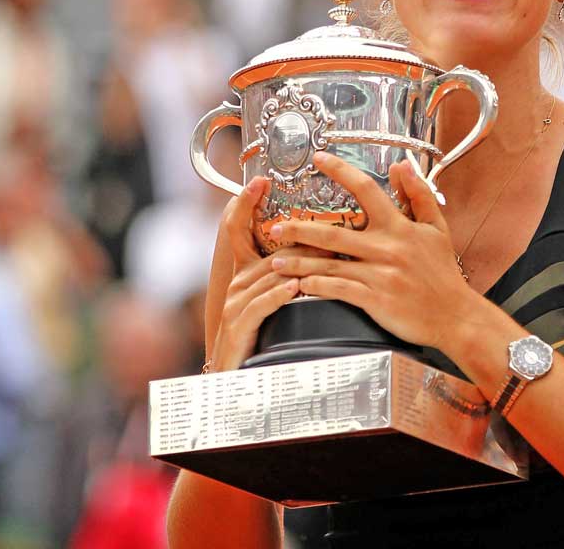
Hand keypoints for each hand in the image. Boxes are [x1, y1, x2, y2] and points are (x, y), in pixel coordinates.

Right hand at [208, 177, 333, 370]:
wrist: (240, 382)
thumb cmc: (265, 336)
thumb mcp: (275, 299)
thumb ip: (292, 272)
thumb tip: (323, 245)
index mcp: (245, 272)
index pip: (238, 229)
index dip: (245, 204)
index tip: (260, 181)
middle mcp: (237, 283)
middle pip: (267, 250)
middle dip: (296, 235)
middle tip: (327, 220)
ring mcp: (235, 304)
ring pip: (269, 275)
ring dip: (297, 263)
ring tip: (325, 251)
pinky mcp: (239, 327)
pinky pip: (260, 306)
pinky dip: (279, 296)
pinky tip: (296, 288)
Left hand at [267, 153, 478, 349]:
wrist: (455, 315)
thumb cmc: (443, 274)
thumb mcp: (436, 228)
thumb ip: (418, 194)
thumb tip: (402, 165)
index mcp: (399, 227)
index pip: (366, 190)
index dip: (341, 171)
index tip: (320, 159)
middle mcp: (386, 248)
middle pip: (333, 232)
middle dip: (299, 228)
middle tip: (275, 225)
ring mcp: (379, 274)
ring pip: (329, 264)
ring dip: (298, 262)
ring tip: (276, 259)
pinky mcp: (376, 299)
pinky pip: (338, 289)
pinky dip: (316, 286)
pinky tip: (300, 284)